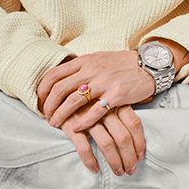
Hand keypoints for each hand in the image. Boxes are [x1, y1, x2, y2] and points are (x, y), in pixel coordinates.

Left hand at [37, 51, 154, 130]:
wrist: (148, 65)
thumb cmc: (122, 64)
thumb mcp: (98, 59)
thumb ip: (81, 68)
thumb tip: (61, 78)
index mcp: (85, 61)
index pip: (54, 74)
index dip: (43, 90)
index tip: (40, 100)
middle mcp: (92, 70)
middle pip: (60, 89)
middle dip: (48, 106)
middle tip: (46, 116)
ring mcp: (104, 82)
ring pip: (73, 101)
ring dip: (61, 116)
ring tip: (56, 125)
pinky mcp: (116, 95)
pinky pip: (94, 111)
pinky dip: (83, 122)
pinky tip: (76, 128)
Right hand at [58, 104, 145, 175]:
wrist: (61, 96)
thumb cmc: (90, 101)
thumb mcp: (109, 99)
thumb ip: (125, 106)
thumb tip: (149, 104)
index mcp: (116, 103)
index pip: (134, 124)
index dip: (139, 143)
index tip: (140, 157)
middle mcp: (105, 110)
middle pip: (123, 137)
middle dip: (129, 157)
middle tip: (131, 170)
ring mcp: (88, 119)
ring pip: (107, 144)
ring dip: (114, 162)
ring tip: (118, 172)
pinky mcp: (73, 127)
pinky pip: (84, 148)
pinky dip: (91, 161)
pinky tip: (96, 169)